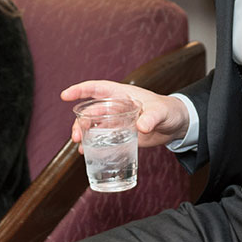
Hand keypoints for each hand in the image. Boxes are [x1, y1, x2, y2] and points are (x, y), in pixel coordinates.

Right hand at [61, 81, 189, 148]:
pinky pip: (103, 138)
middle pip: (91, 111)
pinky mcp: (121, 134)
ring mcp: (117, 121)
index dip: (80, 90)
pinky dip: (93, 144)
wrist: (177, 125)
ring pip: (94, 125)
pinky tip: (87, 153)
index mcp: (122, 94)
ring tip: (79, 146)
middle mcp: (116, 107)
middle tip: (75, 136)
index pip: (96, 89)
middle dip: (79, 121)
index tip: (65, 96)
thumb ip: (152, 118)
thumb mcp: (161, 112)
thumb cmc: (169, 110)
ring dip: (83, 133)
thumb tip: (141, 126)